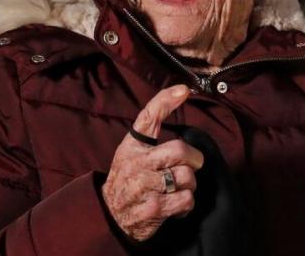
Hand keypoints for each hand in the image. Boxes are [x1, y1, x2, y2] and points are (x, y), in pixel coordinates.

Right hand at [102, 84, 203, 241]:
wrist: (109, 215)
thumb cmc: (129, 177)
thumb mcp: (133, 150)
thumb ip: (152, 128)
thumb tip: (181, 93)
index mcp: (132, 146)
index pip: (149, 117)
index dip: (166, 101)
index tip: (184, 90)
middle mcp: (136, 164)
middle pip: (180, 151)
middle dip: (194, 159)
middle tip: (191, 165)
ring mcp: (143, 187)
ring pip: (187, 177)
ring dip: (189, 185)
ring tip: (176, 188)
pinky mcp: (152, 209)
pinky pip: (186, 200)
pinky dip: (185, 204)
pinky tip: (173, 205)